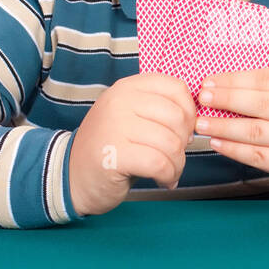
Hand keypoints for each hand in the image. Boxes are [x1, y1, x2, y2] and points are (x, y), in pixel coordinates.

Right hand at [67, 73, 196, 216]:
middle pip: (178, 117)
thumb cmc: (109, 147)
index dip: (189, 111)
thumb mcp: (130, 116)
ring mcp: (116, 126)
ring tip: (168, 172)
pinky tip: (163, 181)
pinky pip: (160, 164)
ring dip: (177, 164)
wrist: (71, 175)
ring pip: (172, 143)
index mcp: (127, 87)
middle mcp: (120, 101)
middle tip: (173, 155)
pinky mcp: (115, 154)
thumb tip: (197, 120)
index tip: (183, 130)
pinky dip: (168, 176)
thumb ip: (159, 109)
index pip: (176, 87)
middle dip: (184, 142)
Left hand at [194, 66, 268, 201]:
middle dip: (227, 100)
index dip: (235, 80)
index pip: (268, 79)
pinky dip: (235, 150)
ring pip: (258, 132)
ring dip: (225, 127)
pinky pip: (260, 157)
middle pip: (262, 104)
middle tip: (202, 99)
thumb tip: (224, 84)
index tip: (210, 82)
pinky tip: (218, 143)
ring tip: (201, 123)